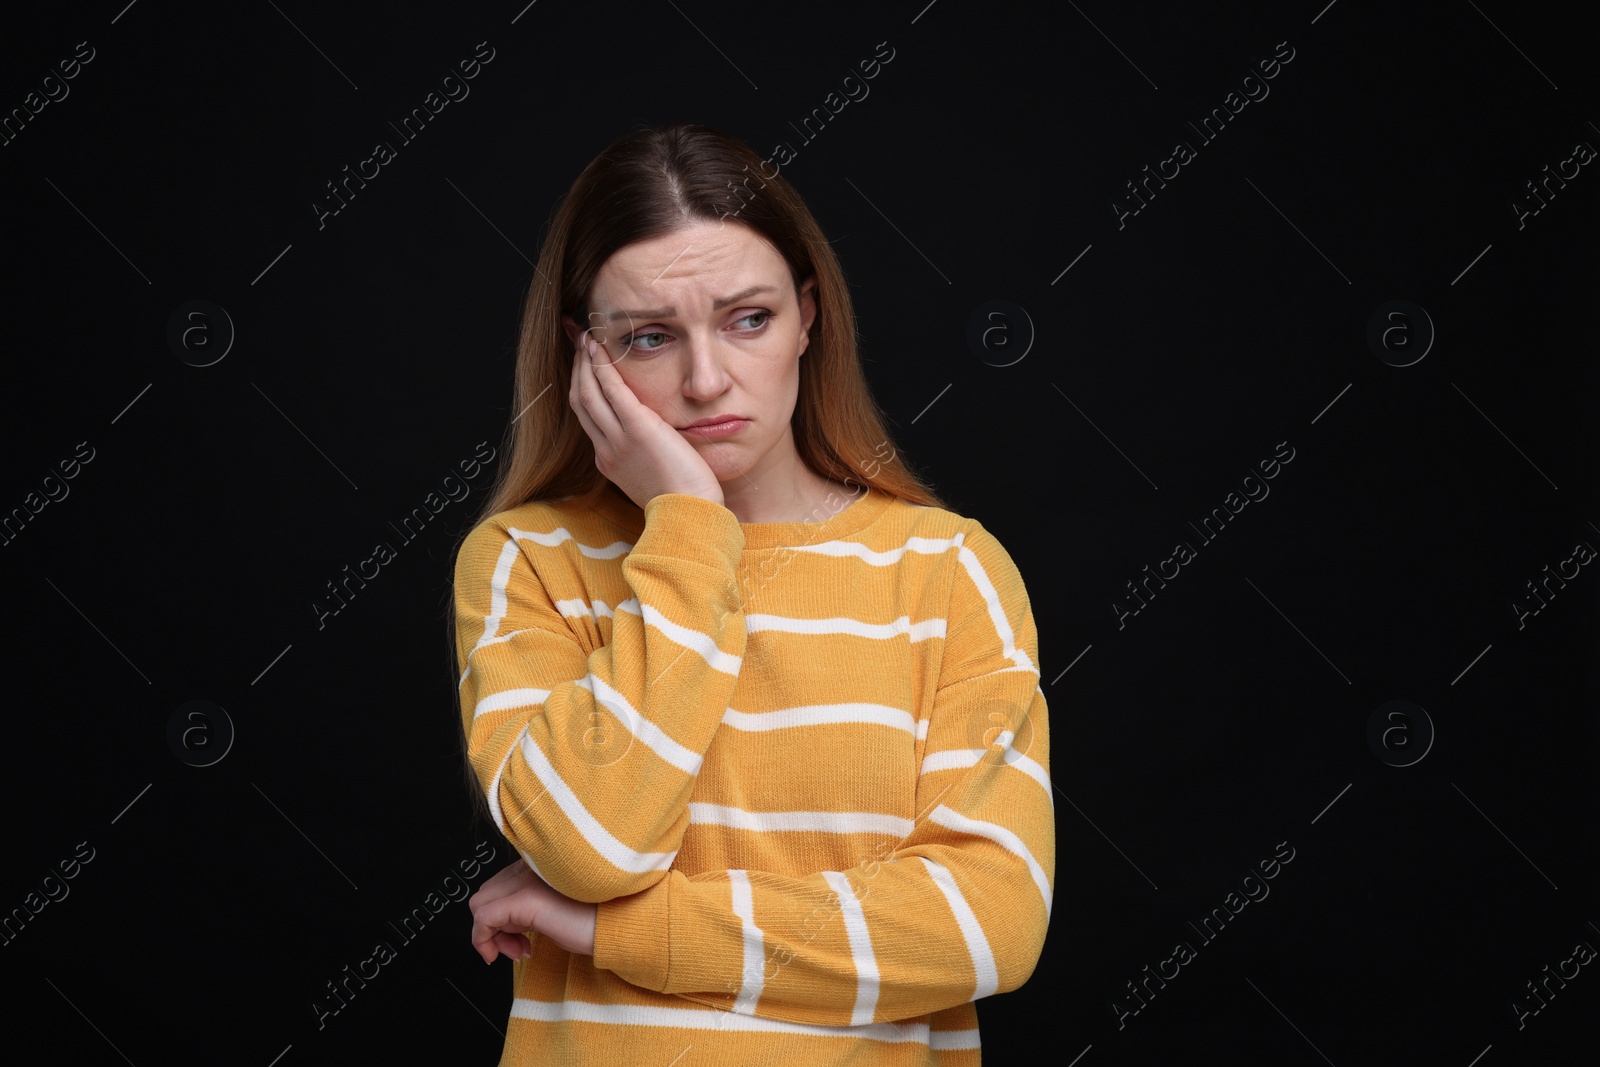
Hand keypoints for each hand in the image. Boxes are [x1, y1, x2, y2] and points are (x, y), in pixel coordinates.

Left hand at [469, 859, 596, 960]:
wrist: (620, 924)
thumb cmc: (598, 920)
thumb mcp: (556, 911)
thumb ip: (531, 909)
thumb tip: (507, 927)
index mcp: (538, 865)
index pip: (499, 887)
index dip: (501, 918)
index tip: (518, 940)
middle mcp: (529, 867)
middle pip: (486, 895)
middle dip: (494, 928)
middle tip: (518, 947)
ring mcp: (526, 880)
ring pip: (480, 905)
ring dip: (492, 935)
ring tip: (519, 950)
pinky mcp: (525, 899)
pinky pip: (483, 919)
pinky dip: (485, 940)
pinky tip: (512, 952)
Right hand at [568, 332, 724, 509]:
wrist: (690, 514)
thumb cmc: (684, 500)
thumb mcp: (654, 477)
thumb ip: (645, 456)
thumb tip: (653, 440)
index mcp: (609, 461)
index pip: (588, 419)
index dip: (581, 389)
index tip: (582, 368)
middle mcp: (606, 449)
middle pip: (580, 402)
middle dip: (577, 370)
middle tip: (577, 343)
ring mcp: (618, 440)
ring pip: (589, 394)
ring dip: (585, 363)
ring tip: (586, 339)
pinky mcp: (637, 429)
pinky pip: (612, 391)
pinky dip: (602, 368)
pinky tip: (600, 349)